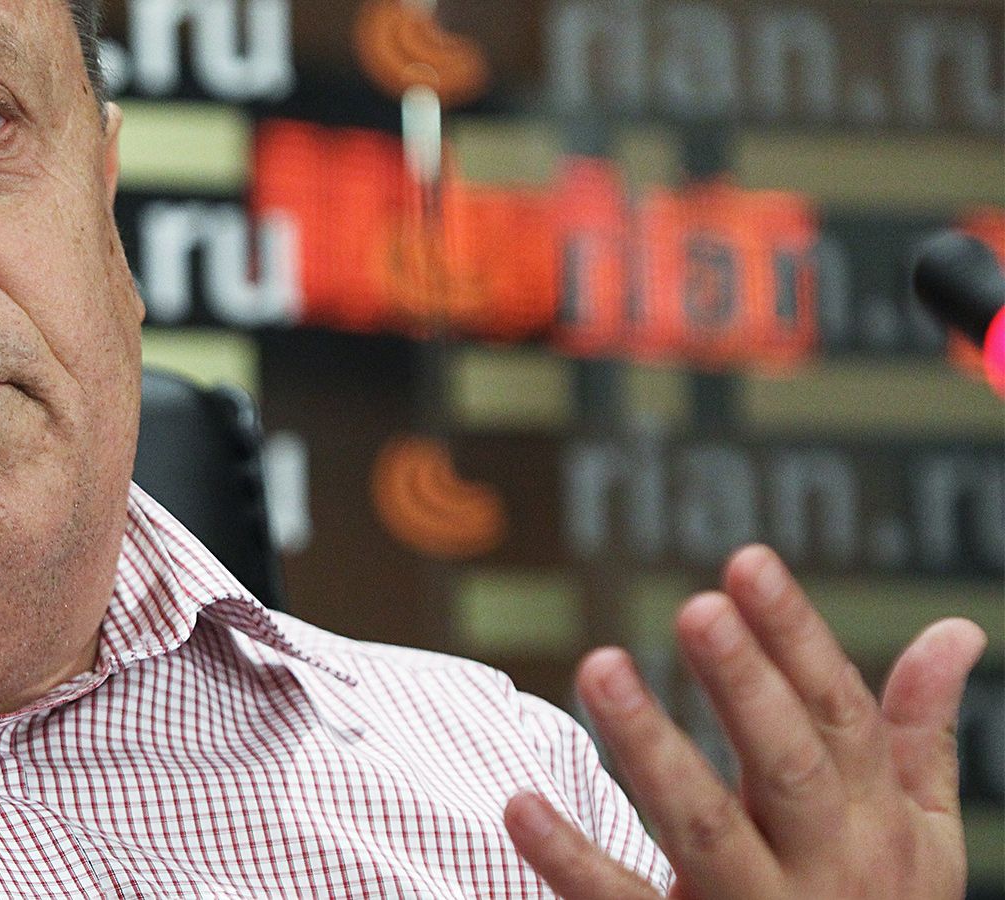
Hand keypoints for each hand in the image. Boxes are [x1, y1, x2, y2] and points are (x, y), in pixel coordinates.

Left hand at [504, 544, 987, 898]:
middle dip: (745, 686)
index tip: (746, 563)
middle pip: (783, 766)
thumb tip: (955, 630)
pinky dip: (570, 860)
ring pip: (703, 828)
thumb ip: (918, 731)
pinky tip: (520, 805)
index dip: (795, 636)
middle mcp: (820, 864)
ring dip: (651, 746)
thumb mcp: (918, 831)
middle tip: (695, 608)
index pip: (837, 714)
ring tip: (601, 666)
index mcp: (873, 821)